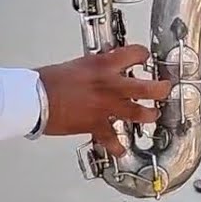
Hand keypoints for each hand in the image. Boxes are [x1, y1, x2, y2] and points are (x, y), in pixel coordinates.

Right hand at [37, 45, 173, 156]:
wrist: (35, 99)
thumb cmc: (49, 81)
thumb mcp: (78, 64)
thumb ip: (96, 67)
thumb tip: (104, 69)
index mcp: (104, 65)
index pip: (136, 53)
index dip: (144, 55)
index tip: (145, 58)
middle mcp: (111, 85)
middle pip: (150, 87)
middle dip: (162, 89)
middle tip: (165, 88)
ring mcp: (107, 107)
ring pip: (140, 114)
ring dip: (149, 115)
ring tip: (151, 115)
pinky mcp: (97, 126)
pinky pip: (114, 140)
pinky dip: (118, 146)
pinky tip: (121, 148)